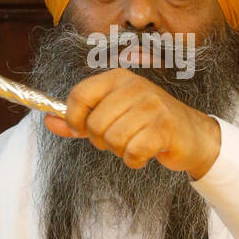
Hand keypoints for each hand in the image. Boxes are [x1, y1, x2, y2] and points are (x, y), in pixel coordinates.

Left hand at [43, 66, 220, 177]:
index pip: (80, 95)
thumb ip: (79, 120)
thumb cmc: (146, 124)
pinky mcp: (164, 128)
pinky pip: (132, 152)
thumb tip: (47, 120)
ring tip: (133, 144)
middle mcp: (134, 86)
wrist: (191, 134)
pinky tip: (144, 154)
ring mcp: (152, 106)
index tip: (81, 130)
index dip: (74, 118)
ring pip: (113, 140)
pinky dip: (134, 160)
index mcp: (117, 78)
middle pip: (95, 123)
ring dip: (119, 151)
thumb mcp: (111, 116)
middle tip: (116, 140)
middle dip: (101, 141)